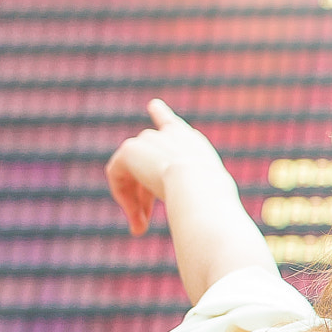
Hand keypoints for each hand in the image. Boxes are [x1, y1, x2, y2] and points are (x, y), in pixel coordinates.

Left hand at [105, 99, 228, 235]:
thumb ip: (201, 198)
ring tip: (141, 226)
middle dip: (144, 194)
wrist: (200, 187)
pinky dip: (123, 197)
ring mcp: (150, 139)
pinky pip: (117, 175)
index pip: (173, 125)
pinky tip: (136, 215)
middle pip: (147, 161)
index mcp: (193, 144)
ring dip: (134, 200)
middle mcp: (172, 136)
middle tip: (145, 223)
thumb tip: (201, 224)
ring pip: (131, 172)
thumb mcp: (214, 198)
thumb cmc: (214, 200)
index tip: (154, 105)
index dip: (162, 116)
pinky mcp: (130, 149)